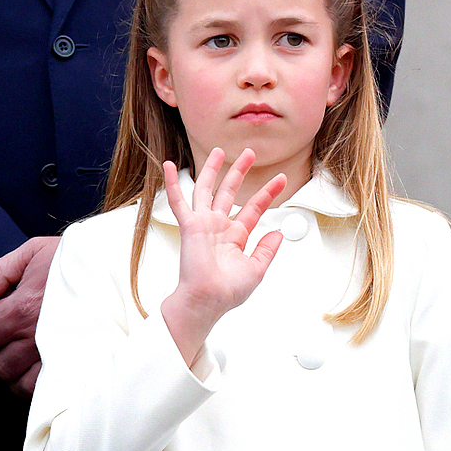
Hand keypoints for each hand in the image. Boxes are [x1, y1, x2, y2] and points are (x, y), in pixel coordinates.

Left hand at [0, 234, 60, 396]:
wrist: (114, 265)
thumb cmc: (73, 258)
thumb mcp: (33, 251)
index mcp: (21, 307)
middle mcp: (35, 336)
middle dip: (0, 355)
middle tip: (13, 340)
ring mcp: (56, 355)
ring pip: (19, 384)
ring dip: (19, 373)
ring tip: (27, 356)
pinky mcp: (75, 366)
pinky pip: (45, 391)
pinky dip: (39, 384)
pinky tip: (43, 367)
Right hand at [157, 148, 288, 367]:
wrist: (208, 300)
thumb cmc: (227, 291)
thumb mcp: (256, 269)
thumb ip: (267, 249)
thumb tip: (278, 233)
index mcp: (235, 237)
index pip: (253, 208)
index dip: (268, 193)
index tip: (281, 179)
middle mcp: (218, 227)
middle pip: (229, 191)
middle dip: (239, 171)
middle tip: (249, 153)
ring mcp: (203, 224)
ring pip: (206, 189)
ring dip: (211, 169)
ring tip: (217, 151)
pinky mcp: (189, 226)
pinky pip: (179, 201)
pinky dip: (173, 184)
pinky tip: (169, 167)